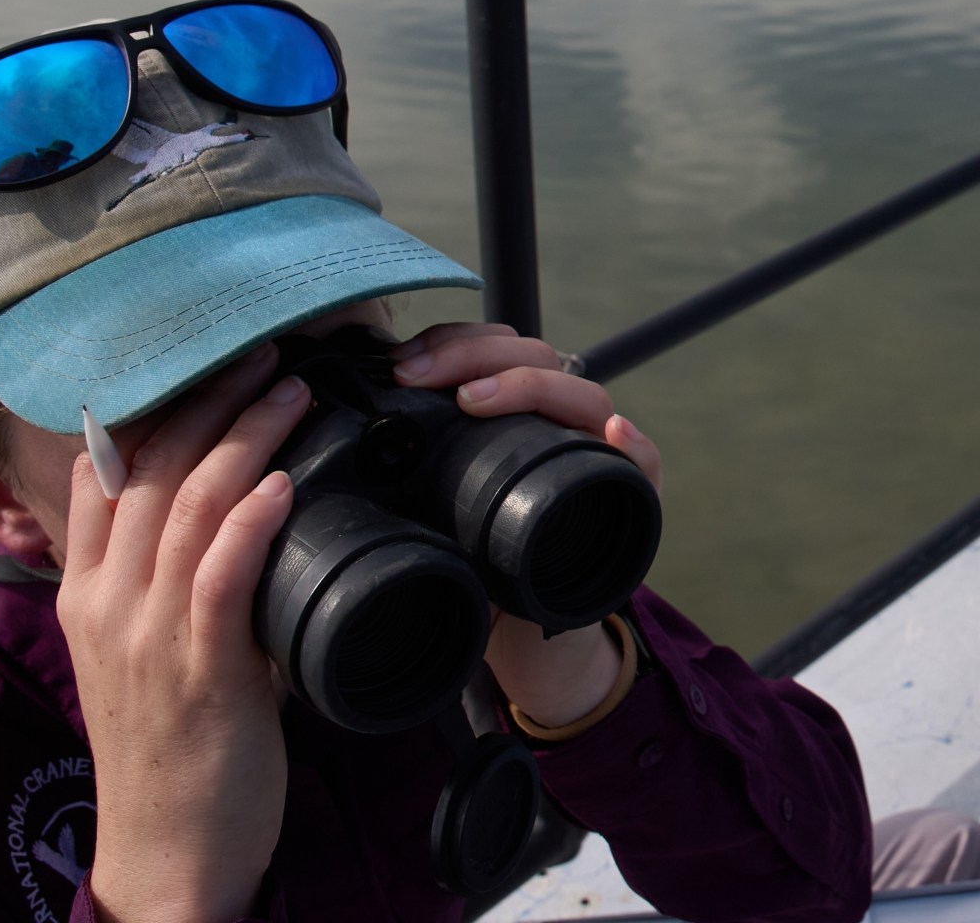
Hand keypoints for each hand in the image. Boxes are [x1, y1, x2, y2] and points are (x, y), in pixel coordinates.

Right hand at [57, 345, 311, 922]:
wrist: (169, 852)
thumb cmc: (176, 751)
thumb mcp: (155, 653)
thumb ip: (182, 586)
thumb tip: (243, 518)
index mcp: (88, 592)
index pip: (108, 476)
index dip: (158, 408)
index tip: (210, 362)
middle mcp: (106, 602)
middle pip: (152, 473)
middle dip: (211, 402)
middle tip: (268, 354)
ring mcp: (146, 634)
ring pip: (188, 508)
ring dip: (246, 439)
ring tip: (294, 391)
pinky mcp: (197, 669)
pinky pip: (218, 577)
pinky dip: (250, 522)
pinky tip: (283, 483)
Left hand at [388, 322, 661, 728]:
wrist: (510, 636)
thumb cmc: (464, 560)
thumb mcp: (421, 503)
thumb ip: (397, 462)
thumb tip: (335, 422)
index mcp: (510, 413)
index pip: (493, 348)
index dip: (451, 343)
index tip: (402, 363)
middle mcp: (556, 424)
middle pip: (535, 358)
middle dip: (474, 355)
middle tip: (423, 378)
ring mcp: (593, 459)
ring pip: (583, 397)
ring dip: (532, 387)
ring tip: (477, 400)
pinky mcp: (624, 505)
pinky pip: (644, 468)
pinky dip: (633, 448)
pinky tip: (612, 433)